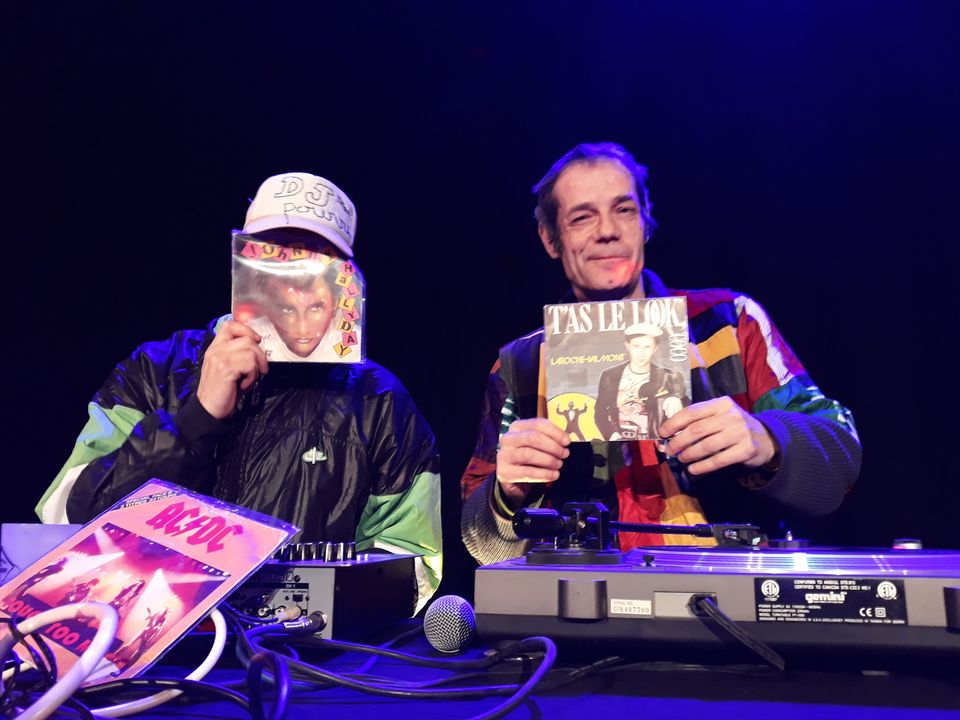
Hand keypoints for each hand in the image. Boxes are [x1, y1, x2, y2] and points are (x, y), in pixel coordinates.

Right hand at [196, 320, 268, 418]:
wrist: (208, 409)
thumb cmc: (222, 390)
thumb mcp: (227, 367)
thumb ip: (236, 354)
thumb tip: (257, 346)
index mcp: (215, 347)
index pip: (230, 325)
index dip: (247, 330)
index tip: (257, 341)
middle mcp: (216, 350)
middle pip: (247, 339)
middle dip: (260, 355)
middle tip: (260, 370)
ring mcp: (220, 358)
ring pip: (251, 351)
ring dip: (256, 368)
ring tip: (248, 379)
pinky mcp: (226, 369)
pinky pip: (250, 365)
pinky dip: (252, 377)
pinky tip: (244, 385)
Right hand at [496, 418, 570, 508]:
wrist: (512, 478)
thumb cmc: (529, 457)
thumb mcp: (535, 444)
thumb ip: (547, 438)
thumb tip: (565, 441)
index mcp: (517, 427)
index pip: (537, 424)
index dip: (555, 432)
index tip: (567, 441)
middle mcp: (508, 439)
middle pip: (532, 437)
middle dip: (552, 446)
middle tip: (565, 454)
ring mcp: (504, 455)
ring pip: (528, 454)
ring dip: (548, 460)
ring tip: (559, 464)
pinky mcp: (505, 472)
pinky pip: (527, 472)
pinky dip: (544, 474)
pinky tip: (554, 475)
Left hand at [659, 396, 777, 474]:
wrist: (766, 438)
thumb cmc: (734, 427)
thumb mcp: (719, 416)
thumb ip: (699, 421)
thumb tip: (670, 434)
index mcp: (720, 404)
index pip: (691, 412)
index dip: (673, 423)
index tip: (662, 433)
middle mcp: (731, 416)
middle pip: (696, 430)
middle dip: (678, 442)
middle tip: (670, 450)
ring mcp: (740, 433)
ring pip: (706, 446)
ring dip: (689, 454)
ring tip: (682, 459)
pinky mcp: (746, 450)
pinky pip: (718, 460)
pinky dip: (702, 466)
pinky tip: (693, 469)